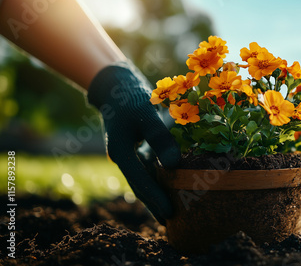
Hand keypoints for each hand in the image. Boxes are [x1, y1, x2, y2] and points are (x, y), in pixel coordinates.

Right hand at [87, 61, 179, 223]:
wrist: (117, 84)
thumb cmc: (132, 97)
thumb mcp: (145, 114)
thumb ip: (160, 137)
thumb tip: (175, 164)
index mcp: (120, 151)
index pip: (139, 180)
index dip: (155, 197)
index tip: (169, 213)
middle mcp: (124, 156)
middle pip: (141, 185)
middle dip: (155, 203)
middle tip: (173, 221)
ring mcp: (130, 153)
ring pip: (145, 178)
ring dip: (158, 192)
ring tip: (172, 212)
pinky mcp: (137, 147)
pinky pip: (150, 167)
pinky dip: (161, 176)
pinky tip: (174, 184)